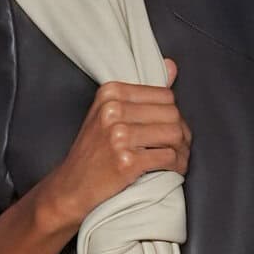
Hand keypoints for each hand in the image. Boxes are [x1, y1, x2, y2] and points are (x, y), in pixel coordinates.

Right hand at [36, 62, 190, 232]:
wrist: (71, 187)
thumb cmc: (92, 152)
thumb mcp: (108, 113)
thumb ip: (140, 93)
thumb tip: (171, 66)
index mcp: (111, 93)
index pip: (164, 95)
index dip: (174, 114)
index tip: (171, 129)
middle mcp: (114, 111)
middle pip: (172, 114)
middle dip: (182, 133)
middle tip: (180, 148)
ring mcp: (119, 136)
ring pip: (174, 135)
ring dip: (183, 151)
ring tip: (179, 160)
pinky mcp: (127, 162)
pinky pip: (169, 158)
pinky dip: (177, 166)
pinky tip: (174, 170)